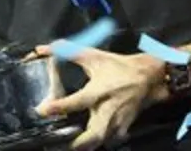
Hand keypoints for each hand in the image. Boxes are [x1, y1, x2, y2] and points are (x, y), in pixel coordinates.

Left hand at [33, 46, 164, 150]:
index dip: (59, 106)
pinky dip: (102, 142)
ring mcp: (117, 120)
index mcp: (99, 90)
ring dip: (89, 145)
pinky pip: (112, 141)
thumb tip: (42, 49)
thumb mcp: (94, 57)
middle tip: (66, 145)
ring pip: (103, 141)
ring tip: (76, 145)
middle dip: (81, 143)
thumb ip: (67, 53)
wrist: (147, 77)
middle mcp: (108, 108)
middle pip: (95, 133)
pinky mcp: (123, 127)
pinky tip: (92, 142)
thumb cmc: (119, 67)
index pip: (77, 100)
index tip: (43, 110)